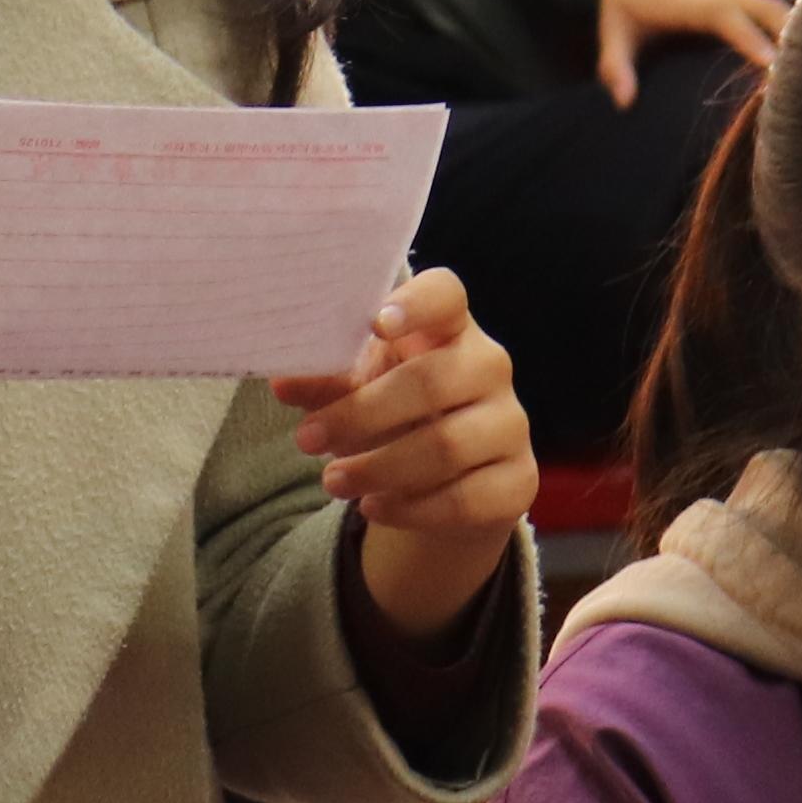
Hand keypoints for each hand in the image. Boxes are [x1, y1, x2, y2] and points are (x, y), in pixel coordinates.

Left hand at [277, 268, 533, 637]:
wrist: (452, 481)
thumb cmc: (397, 412)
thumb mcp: (358, 390)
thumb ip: (325, 384)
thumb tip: (283, 382)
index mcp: (449, 327)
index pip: (446, 295)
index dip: (416, 304)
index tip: (376, 323)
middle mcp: (489, 366)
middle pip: (432, 382)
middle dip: (361, 414)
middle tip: (306, 439)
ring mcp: (510, 424)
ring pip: (447, 446)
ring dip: (379, 467)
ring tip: (332, 481)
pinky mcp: (519, 481)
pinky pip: (466, 498)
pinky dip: (412, 507)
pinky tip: (373, 507)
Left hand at [591, 0, 788, 105]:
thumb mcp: (613, 22)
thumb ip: (614, 62)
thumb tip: (623, 103)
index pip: (723, 15)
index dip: (748, 37)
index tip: (771, 63)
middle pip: (766, 8)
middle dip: (792, 36)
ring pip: (780, 9)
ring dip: (801, 36)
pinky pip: (780, 11)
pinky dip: (798, 31)